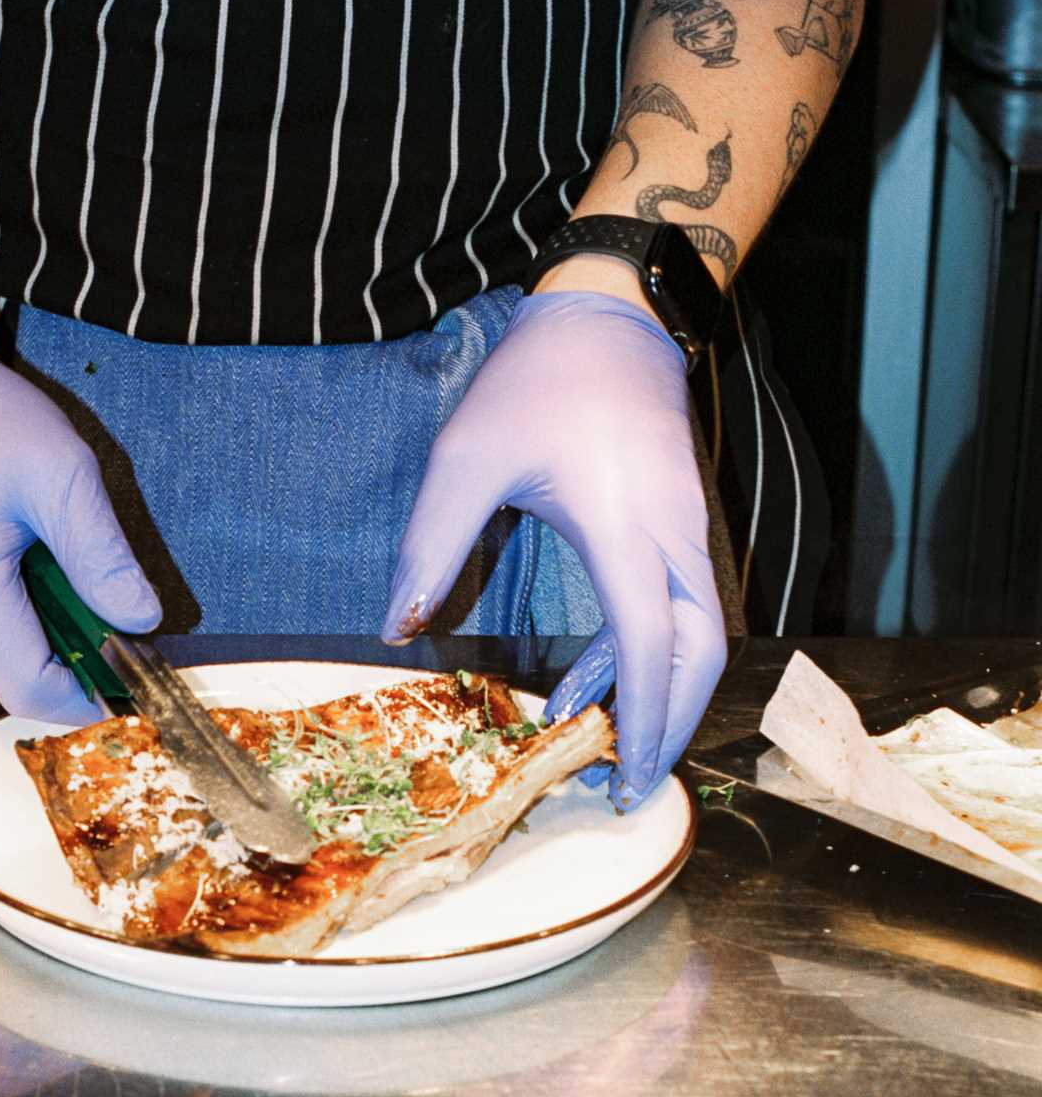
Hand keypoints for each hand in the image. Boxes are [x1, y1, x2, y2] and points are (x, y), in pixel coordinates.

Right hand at [0, 297, 159, 721]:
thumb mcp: (63, 475)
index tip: (128, 682)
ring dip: (39, 632)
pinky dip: (11, 613)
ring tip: (61, 569)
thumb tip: (140, 621)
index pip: (27, 685)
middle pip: (12, 675)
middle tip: (112, 616)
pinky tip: (26, 563)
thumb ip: (102, 557)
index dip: (83, 697)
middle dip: (69, 659)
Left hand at [382, 290, 726, 806]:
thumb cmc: (537, 380)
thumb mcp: (466, 457)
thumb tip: (395, 627)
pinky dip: (649, 652)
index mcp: (625, 526)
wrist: (612, 312)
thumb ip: (431, 544)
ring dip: (660, 692)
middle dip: (671, 725)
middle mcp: (674, 536)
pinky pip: (683, 606)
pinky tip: (592, 675)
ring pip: (700, 635)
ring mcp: (687, 529)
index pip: (651, 645)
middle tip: (627, 784)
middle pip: (700, 656)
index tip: (622, 774)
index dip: (641, 717)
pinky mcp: (684, 523)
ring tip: (601, 738)